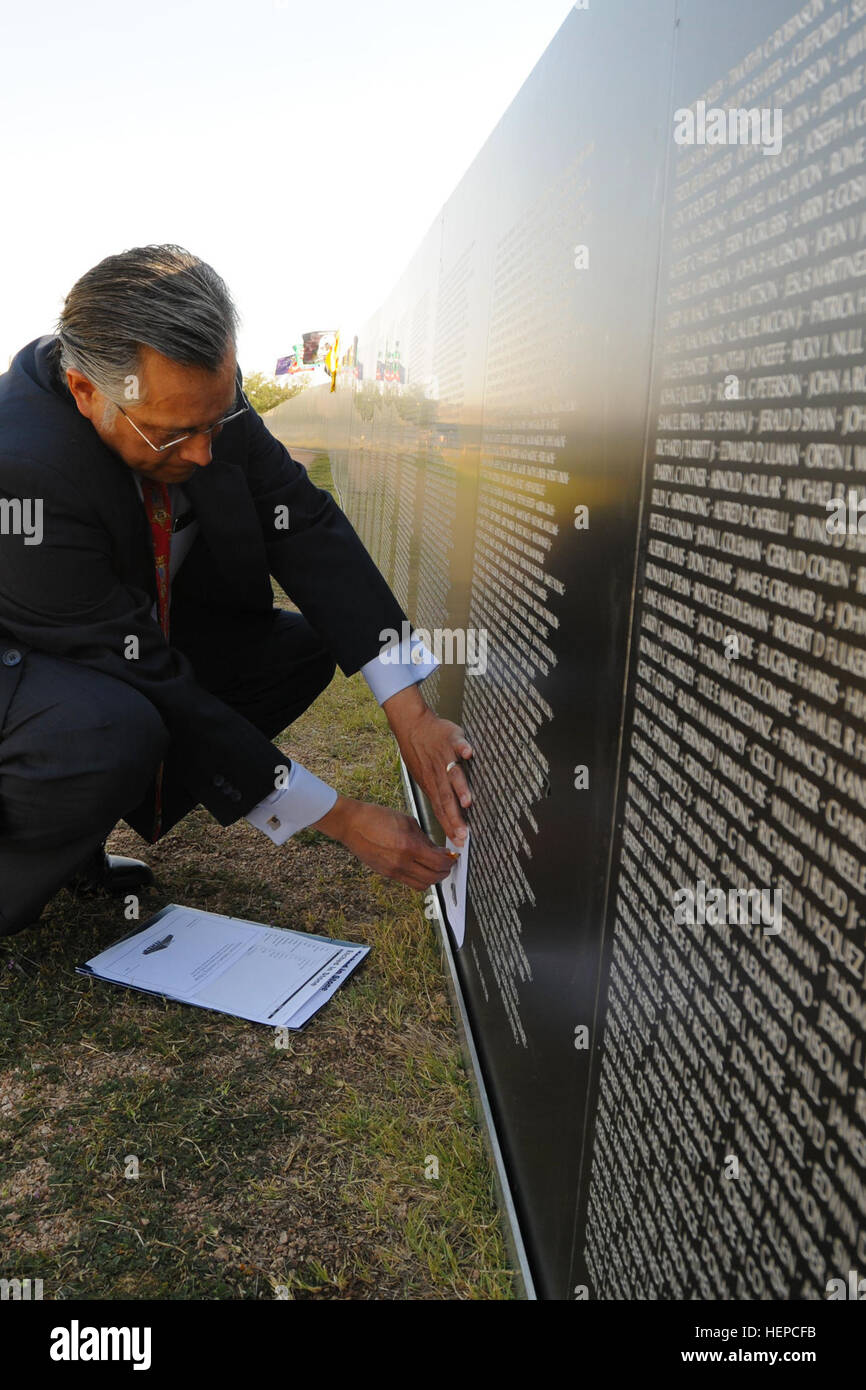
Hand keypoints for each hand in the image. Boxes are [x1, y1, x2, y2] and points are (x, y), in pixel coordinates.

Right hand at [311, 795, 456, 889]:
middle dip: (444, 872)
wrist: (351, 824)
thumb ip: (425, 839)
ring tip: (435, 868)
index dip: (449, 861)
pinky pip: (409, 882)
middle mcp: (402, 862)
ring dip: (433, 878)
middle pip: (433, 878)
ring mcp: (393, 871)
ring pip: (422, 884)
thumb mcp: (408, 822)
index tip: (453, 856)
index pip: (439, 862)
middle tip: (448, 863)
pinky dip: (419, 877)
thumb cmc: (377, 817)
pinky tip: (420, 867)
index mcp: (409, 846)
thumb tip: (439, 851)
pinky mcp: (386, 874)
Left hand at [381, 685, 472, 845]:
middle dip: (455, 817)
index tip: (459, 841)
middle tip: (463, 833)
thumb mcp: (424, 778)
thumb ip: (438, 795)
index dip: (449, 825)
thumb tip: (447, 816)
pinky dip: (463, 748)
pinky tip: (468, 754)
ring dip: (460, 787)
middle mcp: (438, 774)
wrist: (411, 725)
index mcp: (433, 785)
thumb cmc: (420, 753)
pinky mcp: (451, 738)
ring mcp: (444, 756)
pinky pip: (458, 743)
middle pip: (447, 798)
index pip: (441, 809)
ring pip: (453, 774)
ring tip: (468, 801)